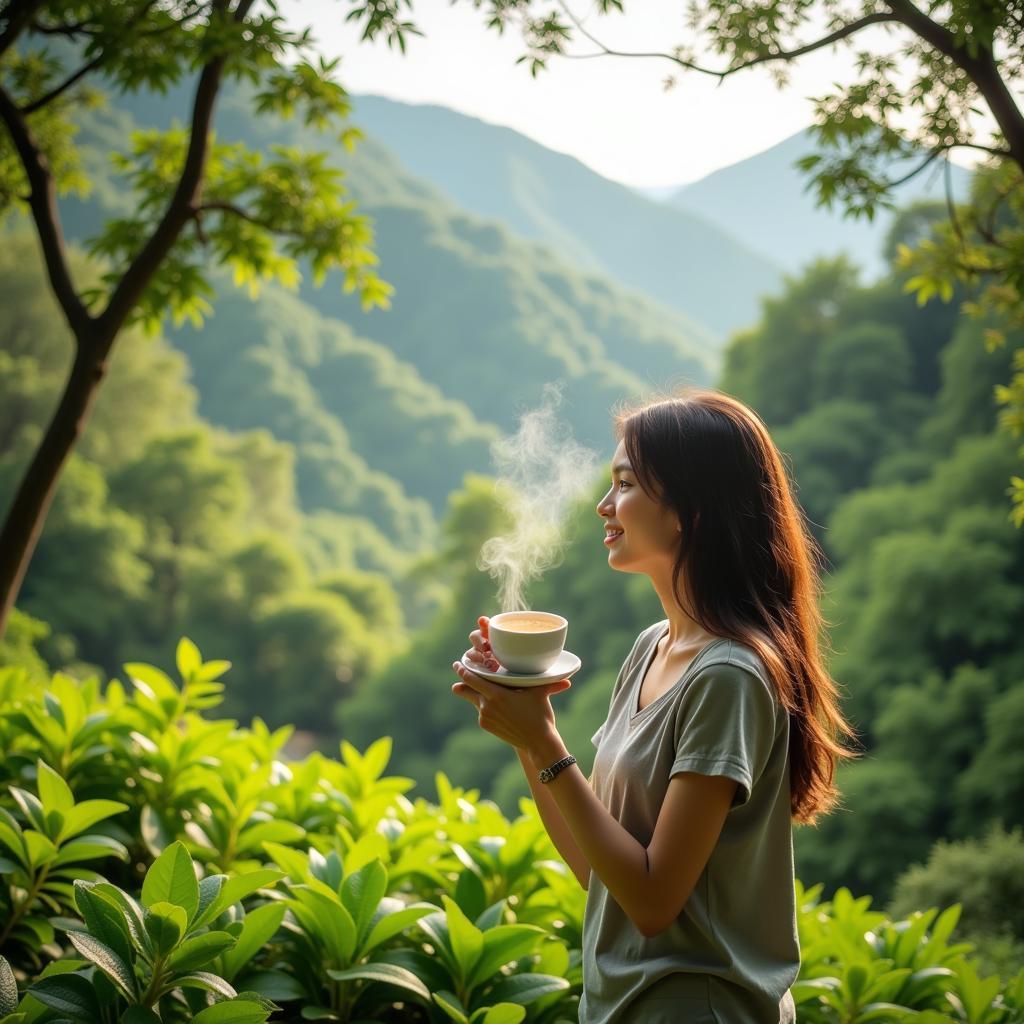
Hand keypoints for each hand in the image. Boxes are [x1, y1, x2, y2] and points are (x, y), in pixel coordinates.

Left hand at [452, 616, 571, 756]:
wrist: (538, 742)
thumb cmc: (540, 714)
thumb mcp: (538, 693)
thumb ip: (542, 680)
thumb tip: (567, 675)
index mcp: (497, 695)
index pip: (472, 679)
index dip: (463, 670)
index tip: (458, 663)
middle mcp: (487, 706)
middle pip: (466, 690)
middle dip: (461, 680)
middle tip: (458, 668)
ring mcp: (485, 717)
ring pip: (475, 700)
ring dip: (475, 693)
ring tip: (474, 684)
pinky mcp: (486, 726)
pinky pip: (481, 712)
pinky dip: (484, 705)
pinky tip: (490, 702)